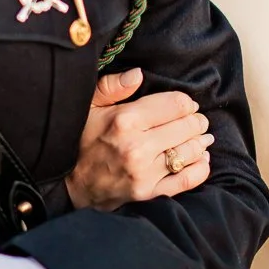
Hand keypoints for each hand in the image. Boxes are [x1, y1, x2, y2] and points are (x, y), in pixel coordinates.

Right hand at [65, 67, 213, 210]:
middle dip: (196, 121)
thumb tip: (139, 74)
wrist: (67, 186)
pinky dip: (200, 168)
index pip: (175, 104)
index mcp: (125, 120)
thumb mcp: (89, 106)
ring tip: (201, 137)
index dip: (186, 102)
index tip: (186, 104)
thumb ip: (113, 86)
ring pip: (190, 152)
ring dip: (200, 142)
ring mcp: (145, 174)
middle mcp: (137, 147)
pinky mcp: (149, 195)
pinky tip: (201, 159)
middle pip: (187, 127)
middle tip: (197, 120)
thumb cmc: (79, 140)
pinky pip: (187, 180)